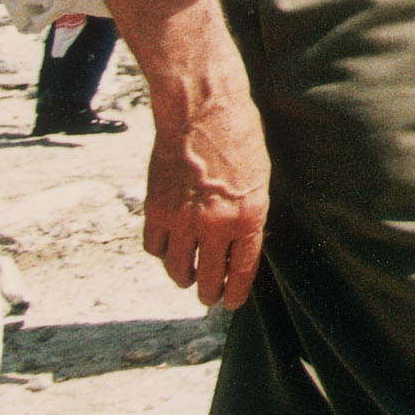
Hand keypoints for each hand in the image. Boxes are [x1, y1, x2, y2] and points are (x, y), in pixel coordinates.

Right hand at [145, 85, 271, 308]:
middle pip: (207, 278)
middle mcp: (213, 225)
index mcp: (247, 217)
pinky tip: (169, 248)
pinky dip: (162, 252)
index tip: (231, 303)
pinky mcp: (155, 208)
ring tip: (189, 276)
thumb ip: (250, 215)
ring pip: (176, 268)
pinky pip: (154, 247)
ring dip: (183, 277)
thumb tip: (241, 243)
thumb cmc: (240, 138)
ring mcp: (181, 219)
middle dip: (209, 293)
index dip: (235, 293)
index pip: (241, 271)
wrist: (202, 112)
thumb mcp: (259, 179)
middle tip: (208, 297)